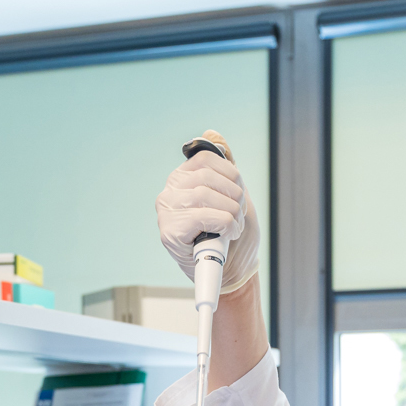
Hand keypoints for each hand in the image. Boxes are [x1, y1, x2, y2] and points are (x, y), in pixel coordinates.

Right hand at [155, 129, 260, 292]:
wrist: (233, 272)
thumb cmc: (231, 234)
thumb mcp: (232, 193)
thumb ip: (223, 163)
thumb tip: (212, 133)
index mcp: (182, 178)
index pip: (208, 158)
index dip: (231, 176)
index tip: (237, 196)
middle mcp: (170, 192)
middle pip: (209, 177)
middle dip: (235, 197)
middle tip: (238, 217)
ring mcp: (167, 212)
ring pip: (207, 196)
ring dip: (232, 214)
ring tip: (233, 228)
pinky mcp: (169, 233)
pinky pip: (204, 216)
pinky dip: (225, 226)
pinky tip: (226, 236)